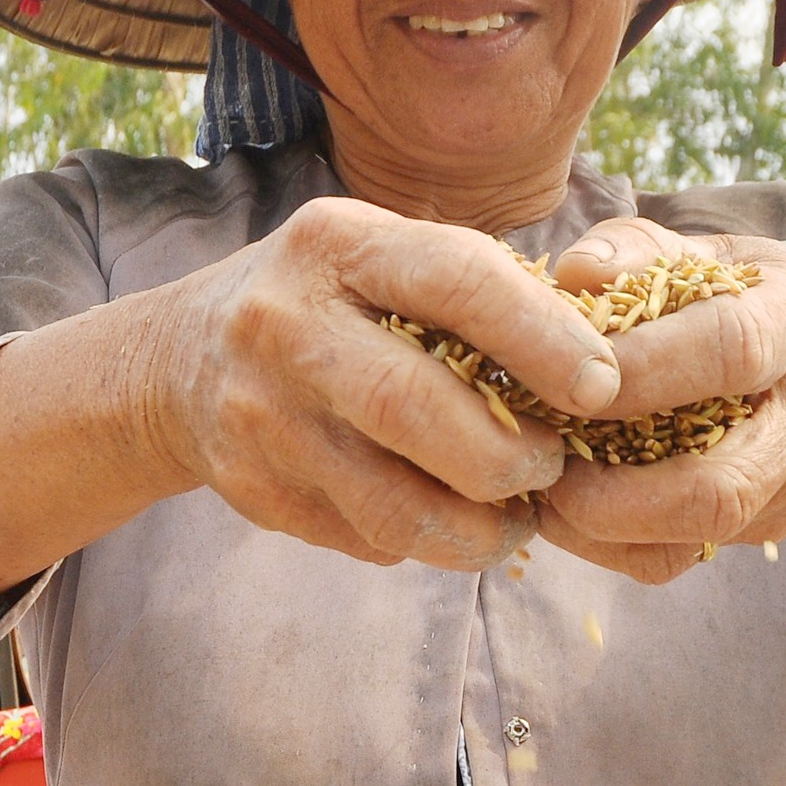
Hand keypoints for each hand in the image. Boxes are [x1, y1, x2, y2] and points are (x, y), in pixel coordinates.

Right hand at [149, 197, 621, 571]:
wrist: (181, 360)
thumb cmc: (332, 299)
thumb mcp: (383, 254)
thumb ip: (473, 285)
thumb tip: (600, 352)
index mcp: (337, 243)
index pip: (454, 280)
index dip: (542, 337)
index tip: (605, 385)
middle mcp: (285, 323)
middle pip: (414, 404)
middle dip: (508, 455)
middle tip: (554, 467)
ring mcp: (259, 414)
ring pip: (392, 503)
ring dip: (479, 527)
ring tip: (518, 515)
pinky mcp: (251, 490)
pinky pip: (364, 537)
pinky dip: (426, 541)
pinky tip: (451, 520)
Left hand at [536, 218, 785, 582]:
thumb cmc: (747, 291)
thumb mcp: (706, 250)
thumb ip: (637, 249)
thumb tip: (576, 273)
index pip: (730, 351)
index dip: (644, 370)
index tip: (561, 376)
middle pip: (723, 484)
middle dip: (616, 491)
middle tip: (540, 466)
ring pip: (701, 535)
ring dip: (603, 528)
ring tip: (539, 492)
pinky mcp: (767, 523)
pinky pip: (684, 555)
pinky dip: (610, 543)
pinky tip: (564, 508)